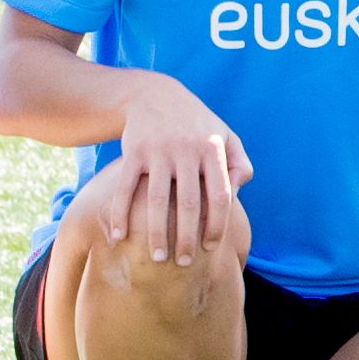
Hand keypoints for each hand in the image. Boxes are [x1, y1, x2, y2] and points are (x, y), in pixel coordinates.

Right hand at [108, 76, 250, 266]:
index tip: (210, 247)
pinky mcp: (133, 152)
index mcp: (213, 149)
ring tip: (156, 258)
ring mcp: (159, 151)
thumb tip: (239, 191)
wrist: (154, 96)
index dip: (217, 224)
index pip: (220, 194)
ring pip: (158, 200)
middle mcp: (187, 149)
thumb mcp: (224, 135)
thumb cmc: (196, 124)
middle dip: (187, 237)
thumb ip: (239, 162)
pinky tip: (119, 236)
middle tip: (184, 263)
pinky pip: (126, 188)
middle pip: (189, 203)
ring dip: (156, 232)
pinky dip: (120, 213)